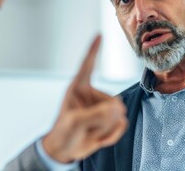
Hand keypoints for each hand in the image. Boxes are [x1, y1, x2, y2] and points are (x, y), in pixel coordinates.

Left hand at [42, 35, 127, 162]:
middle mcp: (92, 94)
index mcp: (78, 87)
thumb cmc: (63, 132)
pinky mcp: (109, 118)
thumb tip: (118, 109)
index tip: (100, 34)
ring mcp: (102, 106)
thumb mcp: (75, 123)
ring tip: (90, 132)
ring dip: (106, 128)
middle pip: (112, 101)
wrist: (66, 150)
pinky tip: (98, 138)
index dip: (94, 50)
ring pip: (119, 114)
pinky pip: (121, 124)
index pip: (88, 65)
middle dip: (103, 119)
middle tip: (87, 127)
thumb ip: (96, 114)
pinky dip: (112, 135)